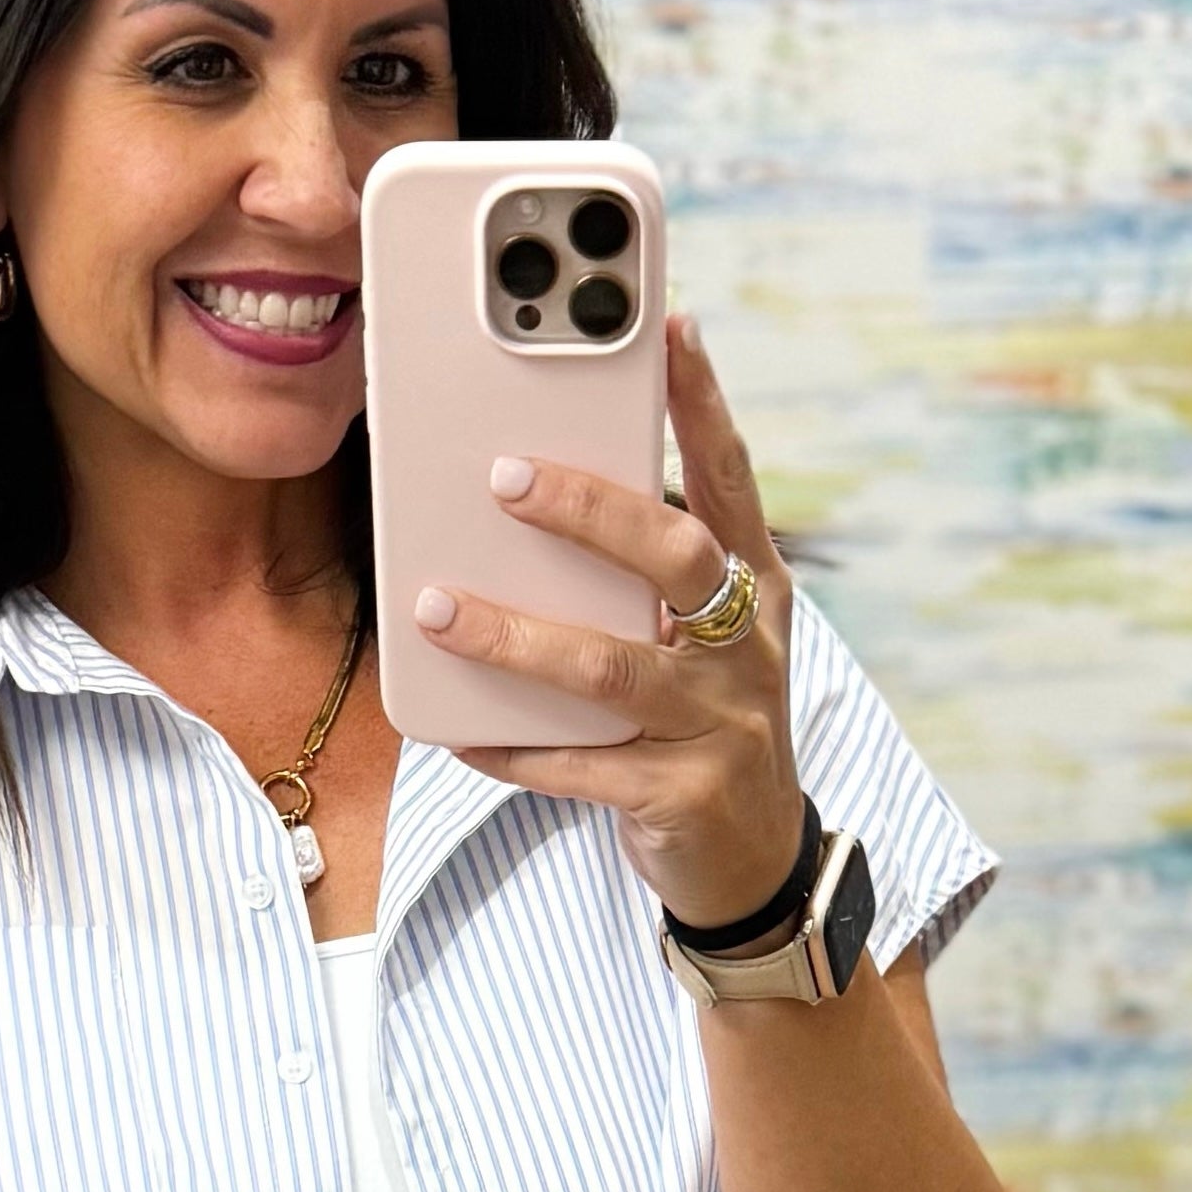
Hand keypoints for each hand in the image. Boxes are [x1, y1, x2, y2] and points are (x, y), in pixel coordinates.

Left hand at [405, 310, 810, 932]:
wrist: (753, 865)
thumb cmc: (703, 727)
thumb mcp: (697, 642)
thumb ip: (642, 580)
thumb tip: (535, 496)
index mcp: (754, 591)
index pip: (731, 480)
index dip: (703, 403)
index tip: (669, 327)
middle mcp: (746, 649)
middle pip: (673, 557)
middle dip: (589, 511)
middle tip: (505, 476)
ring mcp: (722, 726)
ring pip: (610, 666)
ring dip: (515, 635)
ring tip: (437, 609)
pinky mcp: (684, 797)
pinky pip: (580, 766)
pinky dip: (513, 747)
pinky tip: (457, 730)